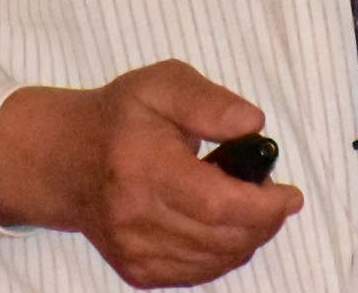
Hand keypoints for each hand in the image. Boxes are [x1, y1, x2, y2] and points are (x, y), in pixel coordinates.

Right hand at [0, 60, 301, 287]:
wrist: (66, 158)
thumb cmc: (121, 115)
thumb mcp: (163, 83)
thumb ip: (209, 101)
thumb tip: (254, 124)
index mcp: (143, 168)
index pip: (216, 204)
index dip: (263, 206)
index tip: (291, 194)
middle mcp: (136, 219)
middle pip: (221, 239)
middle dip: (262, 220)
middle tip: (274, 192)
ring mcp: (134, 252)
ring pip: (214, 261)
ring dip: (246, 237)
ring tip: (247, 201)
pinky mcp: (136, 272)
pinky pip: (197, 272)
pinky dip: (223, 252)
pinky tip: (225, 223)